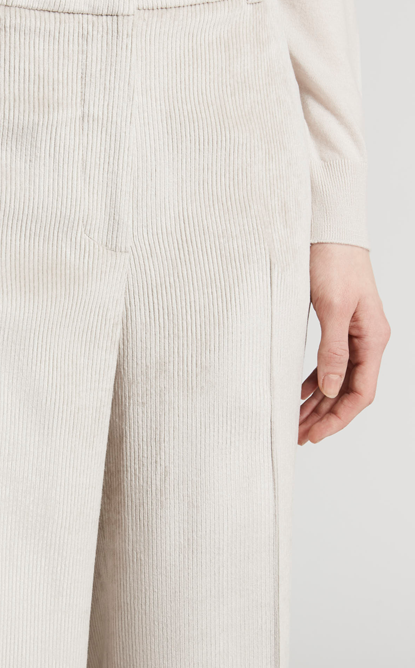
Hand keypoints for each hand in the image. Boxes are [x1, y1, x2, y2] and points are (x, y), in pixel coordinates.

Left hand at [299, 243, 389, 444]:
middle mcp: (368, 341)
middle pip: (348, 391)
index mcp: (373, 339)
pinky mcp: (339, 326)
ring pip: (337, 380)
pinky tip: (298, 392)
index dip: (339, 417)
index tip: (316, 434)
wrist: (329, 231)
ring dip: (317, 402)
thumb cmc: (334, 262)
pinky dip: (313, 381)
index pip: (361, 392)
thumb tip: (328, 389)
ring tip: (295, 421)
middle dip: (325, 416)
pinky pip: (329, 364)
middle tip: (298, 436)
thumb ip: (333, 350)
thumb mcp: (333, 308)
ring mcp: (355, 335)